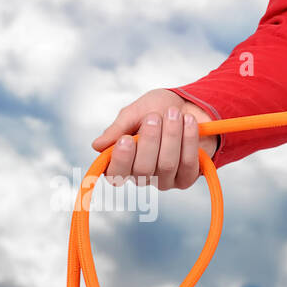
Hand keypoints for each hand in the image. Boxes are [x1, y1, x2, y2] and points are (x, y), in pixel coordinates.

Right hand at [92, 89, 218, 188]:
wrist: (189, 105)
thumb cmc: (157, 110)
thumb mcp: (134, 113)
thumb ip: (117, 129)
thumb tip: (97, 146)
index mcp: (123, 162)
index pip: (115, 174)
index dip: (121, 159)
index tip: (127, 139)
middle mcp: (142, 176)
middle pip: (143, 169)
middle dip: (150, 140)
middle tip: (154, 117)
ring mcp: (165, 180)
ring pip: (167, 165)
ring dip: (171, 135)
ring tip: (174, 113)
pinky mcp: (186, 178)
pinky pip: (188, 164)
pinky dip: (189, 140)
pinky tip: (188, 121)